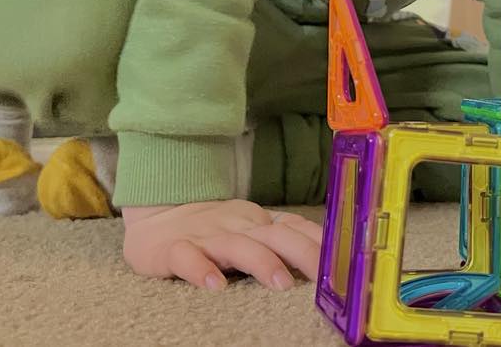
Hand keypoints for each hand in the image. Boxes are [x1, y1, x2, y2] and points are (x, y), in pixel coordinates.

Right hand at [122, 200, 322, 290]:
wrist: (155, 215)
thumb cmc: (212, 229)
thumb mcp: (251, 228)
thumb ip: (284, 236)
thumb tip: (330, 250)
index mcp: (258, 223)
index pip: (296, 228)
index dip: (321, 242)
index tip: (345, 260)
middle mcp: (236, 227)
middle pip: (276, 234)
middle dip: (303, 253)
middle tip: (323, 277)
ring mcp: (206, 237)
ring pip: (237, 245)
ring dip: (262, 262)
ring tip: (281, 283)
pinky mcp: (173, 250)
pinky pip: (187, 257)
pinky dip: (201, 269)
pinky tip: (214, 286)